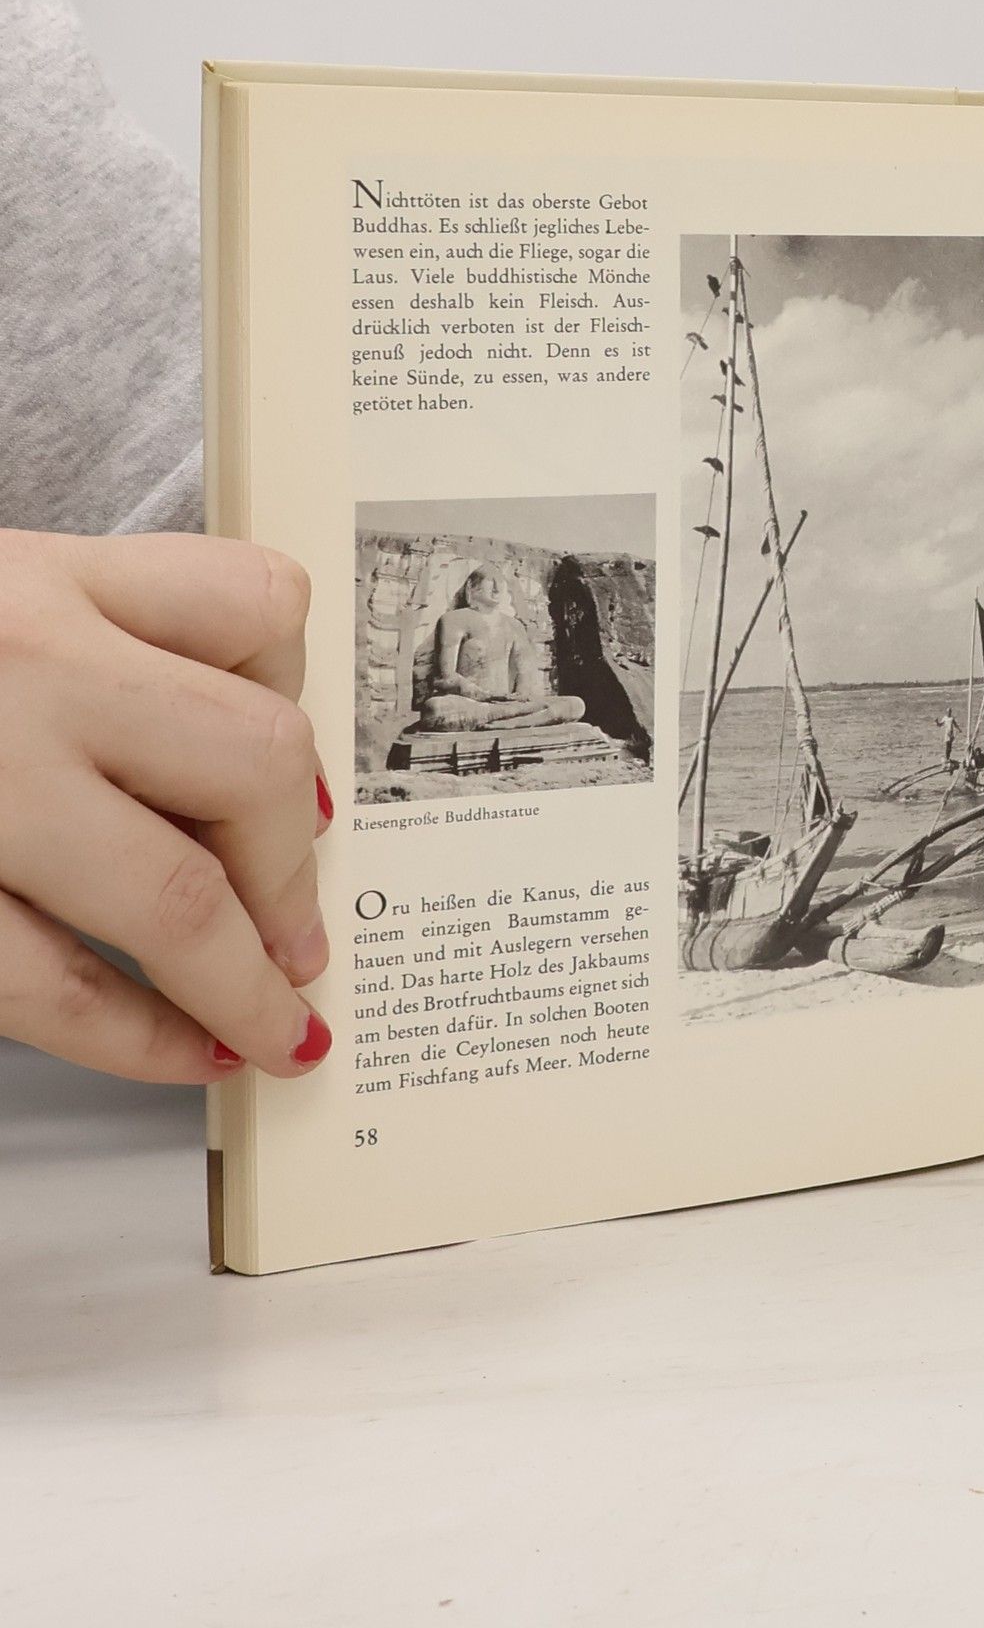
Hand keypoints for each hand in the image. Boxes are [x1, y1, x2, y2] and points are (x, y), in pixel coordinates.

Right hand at [0, 529, 331, 1081]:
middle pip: (255, 759)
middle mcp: (25, 668)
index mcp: (45, 580)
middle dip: (294, 867)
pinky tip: (183, 1053)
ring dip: (248, 982)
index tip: (304, 780)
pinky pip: (49, 983)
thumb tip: (255, 778)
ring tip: (277, 1026)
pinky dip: (138, 1036)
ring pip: (173, 895)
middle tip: (305, 932)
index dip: (302, 696)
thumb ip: (100, 647)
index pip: (255, 606)